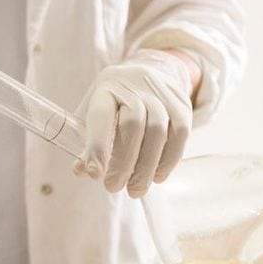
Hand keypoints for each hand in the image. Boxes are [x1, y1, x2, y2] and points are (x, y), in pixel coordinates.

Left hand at [73, 50, 194, 197]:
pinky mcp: (180, 103)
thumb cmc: (114, 102)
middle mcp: (134, 85)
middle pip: (133, 124)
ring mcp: (160, 92)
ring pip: (158, 130)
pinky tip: (157, 177)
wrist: (149, 74)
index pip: (101, 116)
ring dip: (146, 166)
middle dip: (124, 162)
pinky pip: (180, 134)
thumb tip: (81, 170)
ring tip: (135, 189)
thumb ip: (87, 140)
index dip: (97, 146)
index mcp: (106, 88)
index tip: (95, 174)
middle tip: (114, 187)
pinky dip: (169, 160)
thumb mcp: (94, 113)